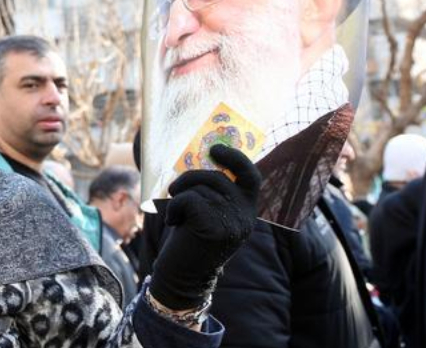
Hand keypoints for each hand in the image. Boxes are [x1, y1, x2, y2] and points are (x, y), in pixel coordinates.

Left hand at [149, 144, 260, 309]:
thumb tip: (200, 157)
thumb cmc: (191, 239)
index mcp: (247, 209)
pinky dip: (174, 207)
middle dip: (190, 178)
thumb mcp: (208, 212)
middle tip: (174, 189)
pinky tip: (173, 223)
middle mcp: (246, 216)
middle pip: (217, 177)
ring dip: (179, 196)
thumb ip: (213, 192)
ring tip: (176, 214)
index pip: (251, 175)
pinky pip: (188, 200)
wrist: (183, 276)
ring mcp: (232, 223)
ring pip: (199, 188)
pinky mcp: (214, 228)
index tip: (216, 148)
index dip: (236, 158)